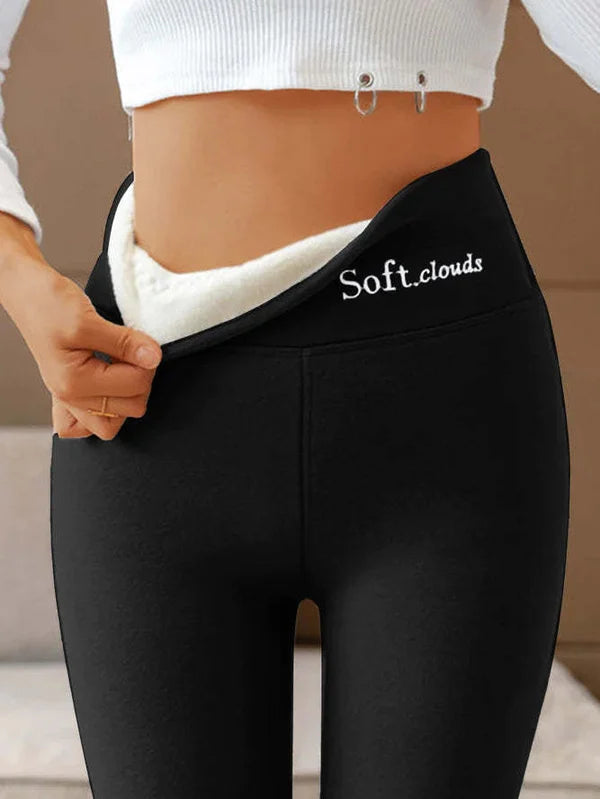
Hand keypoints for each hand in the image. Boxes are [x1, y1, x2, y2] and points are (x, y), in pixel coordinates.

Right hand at [3, 256, 162, 439]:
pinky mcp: (74, 394)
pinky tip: (111, 387)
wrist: (28, 294)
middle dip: (140, 379)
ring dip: (129, 395)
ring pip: (116, 421)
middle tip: (134, 353)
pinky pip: (93, 423)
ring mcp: (71, 399)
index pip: (135, 386)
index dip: (147, 362)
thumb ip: (124, 342)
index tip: (142, 343)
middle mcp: (71, 397)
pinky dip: (107, 410)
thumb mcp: (88, 319)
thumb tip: (153, 358)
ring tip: (123, 367)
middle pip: (131, 408)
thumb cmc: (48, 304)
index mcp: (73, 383)